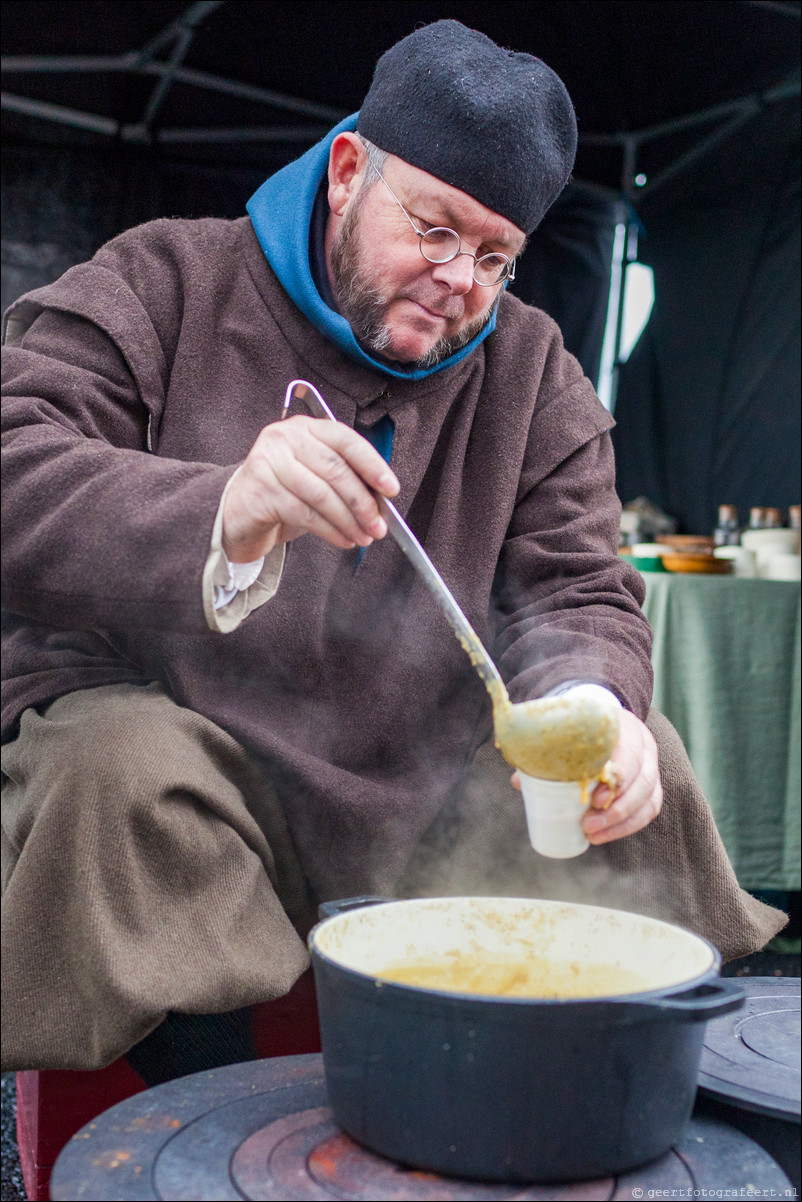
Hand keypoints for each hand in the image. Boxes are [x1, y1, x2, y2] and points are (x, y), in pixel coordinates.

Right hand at [222, 415, 399, 561]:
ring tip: (363, 537)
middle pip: (335, 469)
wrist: (238, 511)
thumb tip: (381, 498)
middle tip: (378, 525)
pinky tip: (343, 540)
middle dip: (363, 502)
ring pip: (322, 495)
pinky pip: (306, 514)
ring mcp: (270, 462)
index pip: (345, 440)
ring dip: (349, 521)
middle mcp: (284, 437)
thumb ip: (345, 478)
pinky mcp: (261, 491)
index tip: (391, 489)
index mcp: (305, 428)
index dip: (372, 465)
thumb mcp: (315, 476)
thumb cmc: (283, 492)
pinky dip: (330, 531)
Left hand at [511, 709, 661, 844]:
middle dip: (617, 808)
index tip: (593, 800)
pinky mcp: (652, 787)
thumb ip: (546, 754)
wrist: (600, 726)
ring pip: (648, 798)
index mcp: (625, 727)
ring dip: (621, 822)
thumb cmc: (581, 734)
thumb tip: (519, 781)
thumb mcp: (567, 735)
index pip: (630, 752)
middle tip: (588, 825)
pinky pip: (649, 810)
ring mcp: (651, 767)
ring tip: (593, 834)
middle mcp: (644, 746)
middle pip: (643, 780)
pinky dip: (628, 826)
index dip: (617, 777)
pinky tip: (606, 835)